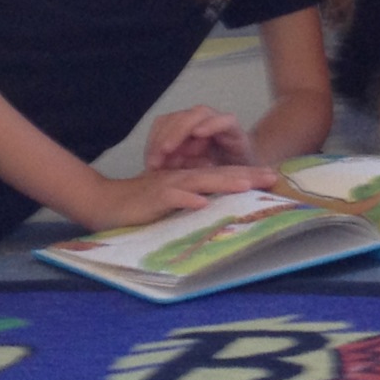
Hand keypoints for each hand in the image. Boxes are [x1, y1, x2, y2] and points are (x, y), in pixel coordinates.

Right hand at [81, 163, 277, 231]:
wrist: (106, 203)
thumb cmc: (142, 205)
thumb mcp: (174, 201)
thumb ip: (195, 199)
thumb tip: (219, 205)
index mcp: (190, 178)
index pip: (223, 174)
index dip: (248, 174)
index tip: (273, 178)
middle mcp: (184, 178)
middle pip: (219, 173)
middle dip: (247, 174)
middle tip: (272, 177)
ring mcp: (170, 186)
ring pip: (200, 180)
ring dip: (224, 182)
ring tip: (247, 184)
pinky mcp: (154, 197)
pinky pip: (172, 197)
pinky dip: (187, 199)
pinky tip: (201, 203)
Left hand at [144, 105, 256, 170]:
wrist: (248, 178)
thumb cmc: (215, 175)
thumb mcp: (188, 172)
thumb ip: (173, 165)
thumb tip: (152, 165)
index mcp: (186, 130)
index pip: (164, 123)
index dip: (155, 139)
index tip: (150, 162)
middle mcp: (201, 122)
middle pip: (178, 116)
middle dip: (165, 135)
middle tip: (157, 157)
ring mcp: (218, 122)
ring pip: (197, 113)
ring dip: (181, 130)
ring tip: (170, 148)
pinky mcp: (235, 129)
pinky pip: (223, 120)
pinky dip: (210, 125)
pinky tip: (198, 134)